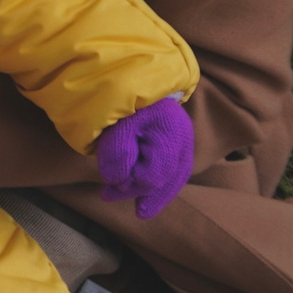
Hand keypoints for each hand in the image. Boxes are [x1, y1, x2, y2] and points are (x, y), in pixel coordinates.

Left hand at [95, 96, 194, 219]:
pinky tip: (148, 197)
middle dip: (137, 192)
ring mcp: (186, 146)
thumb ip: (118, 152)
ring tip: (139, 211)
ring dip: (154, 195)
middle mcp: (184, 142)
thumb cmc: (130, 102)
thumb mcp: (118, 123)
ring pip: (174, 179)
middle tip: (106, 196)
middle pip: (165, 179)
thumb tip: (118, 182)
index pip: (153, 174)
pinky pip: (176, 173)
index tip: (108, 181)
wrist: (146, 81)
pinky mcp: (182, 148)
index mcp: (170, 133)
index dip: (130, 182)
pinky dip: (162, 186)